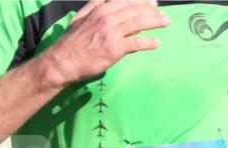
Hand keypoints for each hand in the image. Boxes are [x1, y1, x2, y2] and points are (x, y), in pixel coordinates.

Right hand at [43, 0, 168, 85]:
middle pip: (136, 10)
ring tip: (165, 22)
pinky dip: (148, 42)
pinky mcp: (114, 49)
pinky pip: (136, 43)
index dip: (142, 1)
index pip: (126, 1)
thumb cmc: (69, 43)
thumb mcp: (79, 18)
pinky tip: (156, 43)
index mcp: (100, 10)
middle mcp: (108, 18)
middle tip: (163, 14)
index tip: (152, 3)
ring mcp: (112, 33)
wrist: (61, 62)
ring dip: (155, 21)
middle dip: (152, 10)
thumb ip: (92, 6)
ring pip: (139, 23)